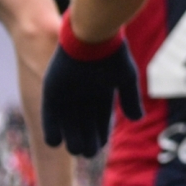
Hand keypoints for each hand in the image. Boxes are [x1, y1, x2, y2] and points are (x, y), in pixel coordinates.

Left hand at [40, 31, 142, 156]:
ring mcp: (66, 93)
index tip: (101, 146)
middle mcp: (83, 94)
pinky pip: (48, 115)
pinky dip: (51, 128)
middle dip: (87, 140)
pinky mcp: (51, 90)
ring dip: (71, 138)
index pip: (100, 120)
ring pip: (67, 123)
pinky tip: (55, 142)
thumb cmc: (111, 54)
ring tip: (76, 150)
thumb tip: (137, 120)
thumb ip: (130, 99)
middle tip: (89, 152)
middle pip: (83, 125)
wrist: (91, 34)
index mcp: (101, 92)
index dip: (100, 135)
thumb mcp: (126, 78)